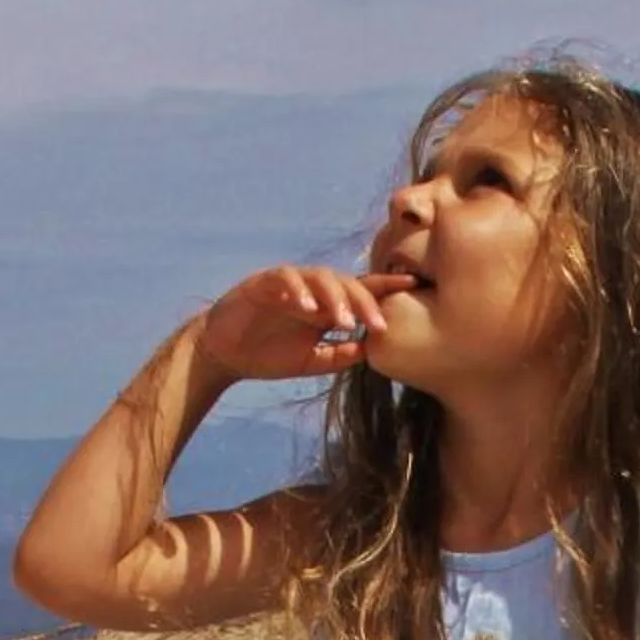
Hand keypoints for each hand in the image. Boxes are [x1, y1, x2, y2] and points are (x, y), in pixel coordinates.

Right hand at [196, 265, 417, 383]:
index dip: (386, 286)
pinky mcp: (263, 283)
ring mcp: (289, 283)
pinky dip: (298, 291)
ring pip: (320, 277)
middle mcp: (312, 290)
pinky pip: (285, 279)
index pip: (361, 291)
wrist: (225, 355)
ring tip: (343, 321)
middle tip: (377, 323)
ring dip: (335, 298)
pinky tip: (307, 307)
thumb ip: (341, 355)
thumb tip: (372, 350)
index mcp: (327, 306)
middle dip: (365, 302)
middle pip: (347, 284)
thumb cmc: (269, 355)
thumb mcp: (313, 362)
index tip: (413, 285)